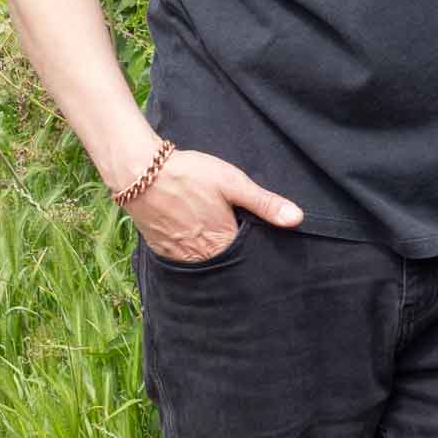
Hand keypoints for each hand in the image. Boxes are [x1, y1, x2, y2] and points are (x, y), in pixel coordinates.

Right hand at [126, 147, 301, 262]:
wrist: (140, 172)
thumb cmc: (190, 174)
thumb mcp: (233, 183)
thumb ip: (264, 204)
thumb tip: (297, 220)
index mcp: (222, 243)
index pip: (247, 259)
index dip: (255, 250)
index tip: (260, 244)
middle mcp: (201, 257)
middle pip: (226, 264)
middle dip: (235, 258)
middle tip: (238, 242)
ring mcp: (179, 256)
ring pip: (204, 264)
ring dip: (212, 257)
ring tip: (215, 241)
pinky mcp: (162, 250)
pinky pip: (184, 261)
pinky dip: (192, 254)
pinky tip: (194, 238)